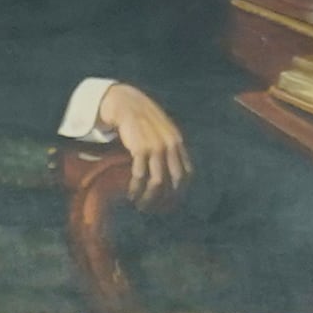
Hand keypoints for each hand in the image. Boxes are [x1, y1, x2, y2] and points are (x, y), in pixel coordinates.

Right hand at [90, 81, 192, 199]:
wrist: (126, 103)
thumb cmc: (142, 119)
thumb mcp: (162, 131)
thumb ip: (169, 147)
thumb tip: (170, 171)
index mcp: (178, 143)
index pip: (186, 174)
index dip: (180, 192)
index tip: (169, 203)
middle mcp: (170, 146)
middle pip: (174, 181)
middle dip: (165, 200)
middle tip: (154, 208)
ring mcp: (156, 147)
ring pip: (158, 182)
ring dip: (149, 198)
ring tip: (140, 205)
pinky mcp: (140, 149)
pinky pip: (140, 176)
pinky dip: (136, 188)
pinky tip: (131, 194)